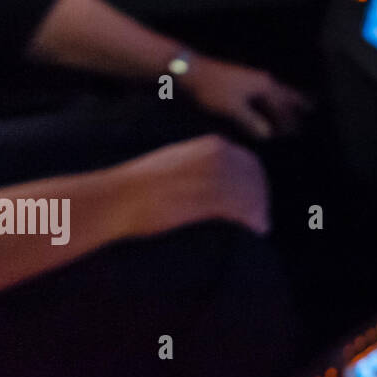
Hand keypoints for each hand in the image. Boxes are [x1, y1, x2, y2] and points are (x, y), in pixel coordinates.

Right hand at [120, 134, 271, 237]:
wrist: (115, 197)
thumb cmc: (138, 186)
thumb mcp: (175, 163)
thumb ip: (199, 167)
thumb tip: (217, 183)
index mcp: (210, 145)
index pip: (249, 162)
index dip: (257, 183)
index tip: (257, 201)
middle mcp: (216, 155)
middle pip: (254, 178)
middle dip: (260, 199)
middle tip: (261, 220)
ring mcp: (212, 174)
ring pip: (250, 193)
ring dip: (258, 212)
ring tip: (259, 229)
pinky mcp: (207, 196)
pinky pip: (241, 208)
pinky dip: (252, 220)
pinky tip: (254, 232)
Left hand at [180, 56, 309, 139]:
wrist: (191, 70)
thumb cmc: (212, 89)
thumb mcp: (232, 108)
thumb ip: (251, 122)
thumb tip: (267, 134)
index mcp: (263, 86)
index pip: (281, 106)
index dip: (289, 120)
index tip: (297, 132)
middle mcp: (261, 80)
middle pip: (284, 92)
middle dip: (296, 102)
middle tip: (311, 108)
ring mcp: (251, 78)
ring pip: (275, 89)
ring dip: (286, 97)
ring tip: (297, 101)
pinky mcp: (241, 80)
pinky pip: (264, 89)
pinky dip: (271, 96)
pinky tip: (268, 99)